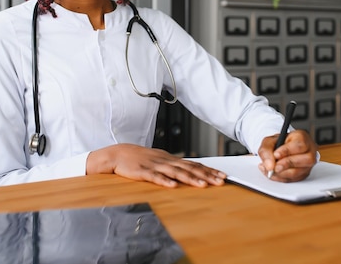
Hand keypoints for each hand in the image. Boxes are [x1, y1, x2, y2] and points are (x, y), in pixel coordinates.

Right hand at [87, 144, 226, 187]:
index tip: (222, 176)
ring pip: (175, 172)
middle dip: (206, 175)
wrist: (118, 154)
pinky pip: (155, 177)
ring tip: (202, 185)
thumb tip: (190, 171)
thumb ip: (174, 166)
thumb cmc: (139, 159)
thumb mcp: (159, 160)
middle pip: (189, 168)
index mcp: (170, 159)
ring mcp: (155, 166)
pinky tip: (173, 186)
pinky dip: (165, 181)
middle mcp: (166, 161)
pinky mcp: (143, 172)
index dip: (209, 170)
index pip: (194, 164)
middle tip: (220, 181)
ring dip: (190, 179)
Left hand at [257, 130, 317, 181]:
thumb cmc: (278, 143)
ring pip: (301, 171)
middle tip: (274, 167)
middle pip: (306, 159)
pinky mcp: (304, 174)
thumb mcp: (269, 141)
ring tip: (272, 170)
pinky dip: (283, 178)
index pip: (299, 144)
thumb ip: (266, 151)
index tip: (276, 155)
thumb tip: (269, 166)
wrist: (281, 149)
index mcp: (302, 137)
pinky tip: (275, 174)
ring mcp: (308, 164)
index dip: (287, 151)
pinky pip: (295, 179)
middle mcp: (309, 150)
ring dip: (283, 173)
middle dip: (287, 164)